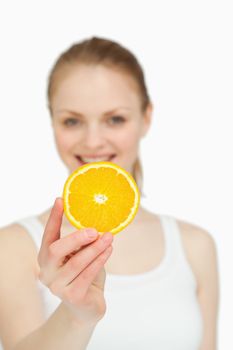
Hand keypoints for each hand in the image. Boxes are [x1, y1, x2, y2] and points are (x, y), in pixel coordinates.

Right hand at [38, 198, 113, 324]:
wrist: (87, 307)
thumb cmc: (84, 274)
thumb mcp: (80, 255)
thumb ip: (81, 242)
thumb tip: (93, 219)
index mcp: (46, 257)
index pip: (48, 234)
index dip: (54, 217)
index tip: (61, 200)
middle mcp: (46, 271)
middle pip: (56, 249)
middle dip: (76, 237)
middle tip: (94, 230)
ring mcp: (57, 286)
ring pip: (77, 262)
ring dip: (95, 248)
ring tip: (109, 237)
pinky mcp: (72, 296)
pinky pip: (88, 274)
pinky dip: (100, 260)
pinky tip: (109, 250)